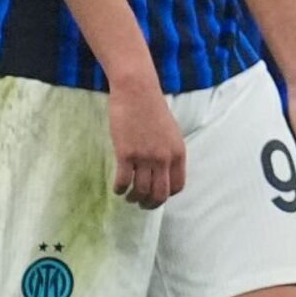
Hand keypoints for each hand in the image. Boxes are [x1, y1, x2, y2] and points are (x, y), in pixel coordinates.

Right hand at [108, 79, 185, 208]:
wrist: (136, 91)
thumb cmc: (152, 108)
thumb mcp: (171, 132)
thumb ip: (169, 152)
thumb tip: (162, 172)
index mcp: (178, 153)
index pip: (177, 186)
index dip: (167, 195)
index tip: (157, 195)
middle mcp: (164, 158)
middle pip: (160, 194)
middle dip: (150, 204)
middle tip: (142, 205)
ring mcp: (145, 157)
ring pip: (140, 191)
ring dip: (133, 198)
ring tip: (128, 196)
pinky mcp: (126, 153)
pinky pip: (123, 181)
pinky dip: (119, 189)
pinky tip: (117, 188)